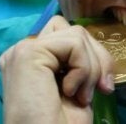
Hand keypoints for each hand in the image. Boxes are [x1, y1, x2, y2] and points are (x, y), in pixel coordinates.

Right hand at [0, 15, 114, 123]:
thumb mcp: (78, 87)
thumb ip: (79, 62)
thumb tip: (97, 45)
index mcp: (32, 61)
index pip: (69, 36)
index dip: (93, 57)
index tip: (104, 87)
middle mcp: (22, 52)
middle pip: (73, 29)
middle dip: (98, 57)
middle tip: (101, 89)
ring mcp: (22, 50)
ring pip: (76, 34)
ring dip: (91, 67)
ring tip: (81, 95)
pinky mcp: (28, 53)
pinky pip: (74, 43)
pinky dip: (84, 69)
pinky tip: (70, 92)